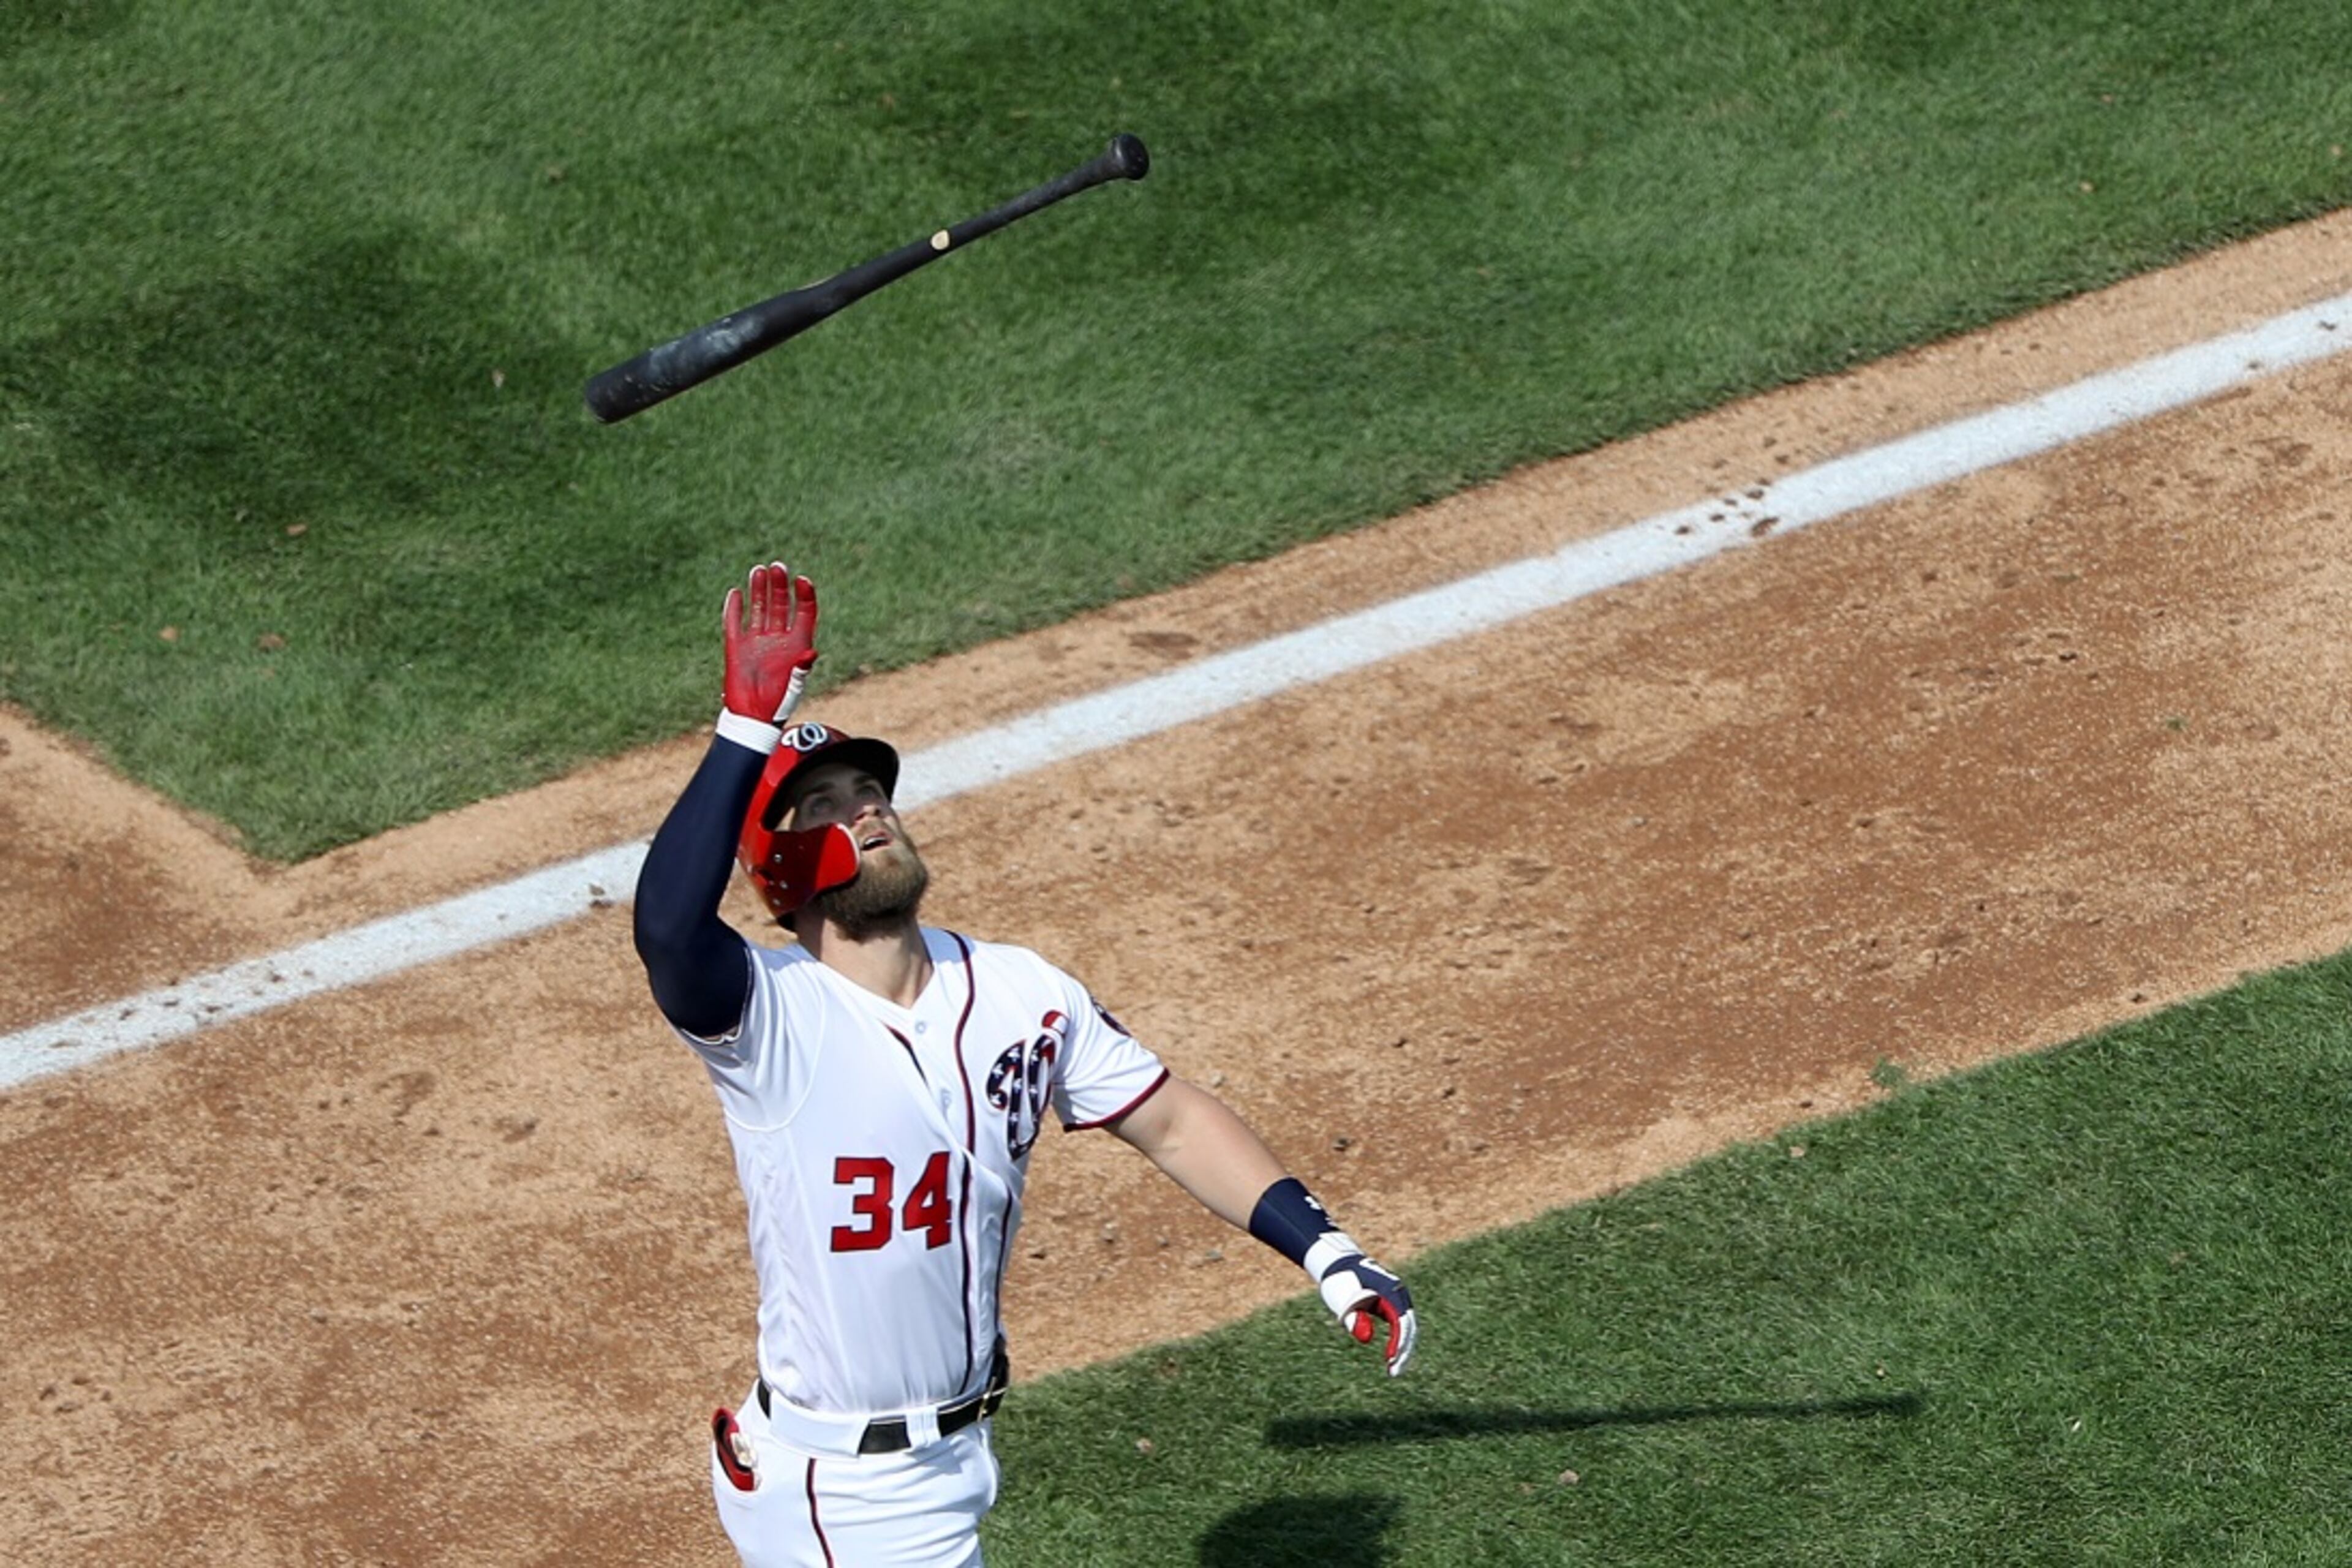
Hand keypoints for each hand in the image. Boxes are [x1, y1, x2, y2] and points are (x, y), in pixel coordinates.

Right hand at [723, 563, 817, 725]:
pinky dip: (734, 608)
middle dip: (779, 586)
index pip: (804, 613)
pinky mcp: (737, 647)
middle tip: (778, 567)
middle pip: (781, 605)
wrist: (752, 718)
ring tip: (759, 570)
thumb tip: (812, 654)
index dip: (805, 595)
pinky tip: (736, 593)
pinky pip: (735, 622)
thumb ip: (801, 669)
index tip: (802, 580)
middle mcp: (778, 639)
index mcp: (796, 645)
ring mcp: (756, 641)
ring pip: (759, 609)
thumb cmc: (778, 704)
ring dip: (759, 590)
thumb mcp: (794, 686)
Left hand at [1316, 1252, 1416, 1375]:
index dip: (1399, 1342)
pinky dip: (1398, 1341)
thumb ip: (1354, 1318)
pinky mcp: (1392, 1304)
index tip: (1391, 1360)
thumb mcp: (1342, 1301)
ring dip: (1403, 1349)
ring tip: (1393, 1370)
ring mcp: (1397, 1298)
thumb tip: (1367, 1338)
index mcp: (1390, 1290)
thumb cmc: (1339, 1281)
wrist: (1338, 1263)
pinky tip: (1391, 1355)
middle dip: (1405, 1351)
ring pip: (1408, 1327)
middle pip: (1410, 1326)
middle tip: (1394, 1373)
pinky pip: (1401, 1325)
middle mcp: (1399, 1293)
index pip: (1402, 1320)